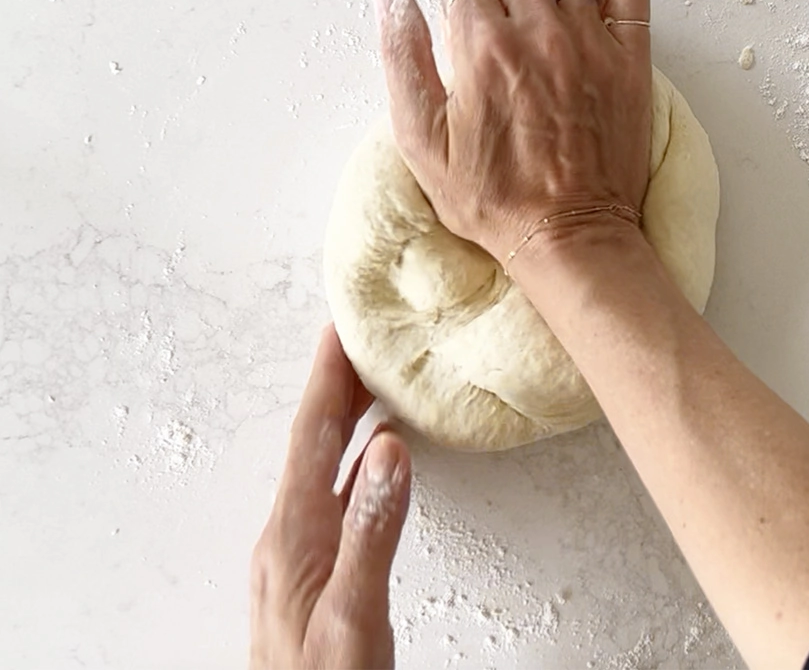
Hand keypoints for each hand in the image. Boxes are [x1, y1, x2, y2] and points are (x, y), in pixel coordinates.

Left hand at [250, 326, 410, 668]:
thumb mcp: (355, 609)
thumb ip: (371, 529)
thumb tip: (389, 449)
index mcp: (293, 535)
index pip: (312, 437)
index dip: (327, 380)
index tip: (339, 330)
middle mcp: (287, 537)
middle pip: (312, 444)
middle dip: (335, 389)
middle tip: (359, 340)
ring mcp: (296, 556)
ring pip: (322, 468)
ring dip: (343, 423)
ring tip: (368, 386)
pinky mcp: (312, 573)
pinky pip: (332, 497)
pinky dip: (354, 465)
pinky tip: (374, 464)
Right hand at [370, 0, 652, 266]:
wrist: (567, 236)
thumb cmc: (492, 199)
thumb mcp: (420, 138)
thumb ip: (401, 56)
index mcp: (482, 49)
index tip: (464, 30)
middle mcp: (540, 36)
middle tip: (502, 20)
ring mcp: (592, 45)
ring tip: (546, 20)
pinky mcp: (632, 62)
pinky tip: (592, 29)